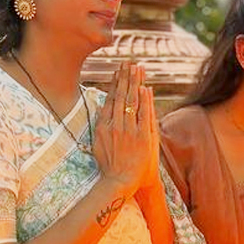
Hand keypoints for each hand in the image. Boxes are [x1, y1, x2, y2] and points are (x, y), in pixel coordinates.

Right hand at [92, 62, 158, 191]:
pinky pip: (143, 114)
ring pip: (131, 102)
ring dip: (134, 83)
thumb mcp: (98, 143)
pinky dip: (144, 100)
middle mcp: (115, 125)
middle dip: (125, 77)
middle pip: (120, 96)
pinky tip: (145, 88)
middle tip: (128, 62)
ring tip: (137, 68)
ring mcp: (128, 131)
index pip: (110, 98)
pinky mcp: (140, 137)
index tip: (119, 70)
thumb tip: (103, 109)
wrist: (118, 182)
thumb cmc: (109, 166)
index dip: (115, 82)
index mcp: (104, 125)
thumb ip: (101, 126)